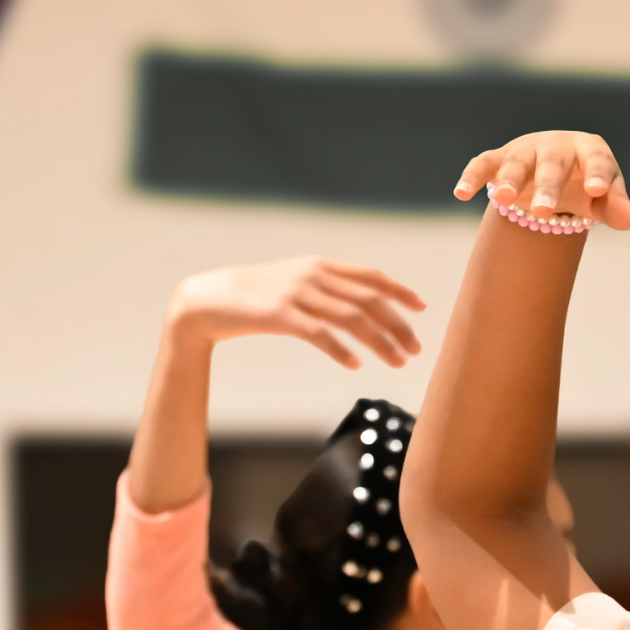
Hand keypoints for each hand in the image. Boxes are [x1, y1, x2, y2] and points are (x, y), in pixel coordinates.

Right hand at [168, 256, 425, 368]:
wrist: (207, 299)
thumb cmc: (255, 295)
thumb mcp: (296, 283)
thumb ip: (327, 288)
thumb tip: (363, 305)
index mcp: (320, 266)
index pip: (371, 277)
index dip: (399, 291)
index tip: (421, 308)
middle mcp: (313, 275)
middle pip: (369, 300)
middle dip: (398, 325)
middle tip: (416, 349)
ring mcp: (296, 294)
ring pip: (351, 318)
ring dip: (380, 341)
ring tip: (397, 361)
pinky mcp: (279, 315)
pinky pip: (319, 333)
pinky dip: (341, 350)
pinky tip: (355, 364)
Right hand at [452, 131, 629, 228]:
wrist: (557, 172)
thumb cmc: (587, 186)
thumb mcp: (604, 198)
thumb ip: (616, 207)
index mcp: (589, 149)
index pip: (596, 160)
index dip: (598, 175)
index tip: (598, 193)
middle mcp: (556, 145)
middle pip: (552, 164)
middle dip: (547, 187)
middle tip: (544, 212)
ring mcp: (525, 150)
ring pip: (517, 162)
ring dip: (510, 179)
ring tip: (504, 200)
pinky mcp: (499, 159)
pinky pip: (482, 165)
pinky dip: (471, 177)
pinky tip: (461, 194)